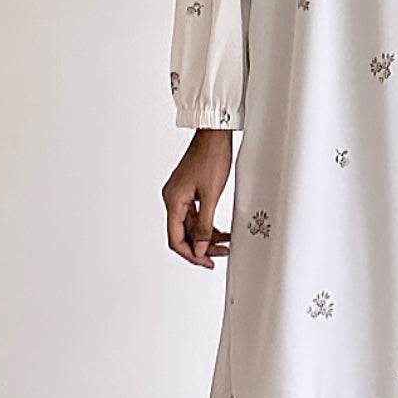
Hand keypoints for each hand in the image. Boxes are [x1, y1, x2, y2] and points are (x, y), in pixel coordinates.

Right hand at [162, 128, 234, 266]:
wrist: (215, 135)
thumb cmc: (211, 157)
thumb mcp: (212, 195)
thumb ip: (206, 225)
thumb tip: (201, 247)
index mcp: (173, 201)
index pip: (176, 239)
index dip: (191, 254)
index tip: (206, 262)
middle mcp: (173, 199)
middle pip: (183, 234)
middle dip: (201, 247)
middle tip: (219, 254)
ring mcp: (181, 195)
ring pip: (191, 226)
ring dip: (206, 237)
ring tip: (224, 244)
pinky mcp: (189, 191)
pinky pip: (196, 215)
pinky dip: (207, 224)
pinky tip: (220, 231)